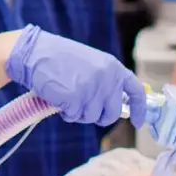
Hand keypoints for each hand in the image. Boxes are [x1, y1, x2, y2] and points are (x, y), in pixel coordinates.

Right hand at [4, 25, 145, 127]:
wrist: (36, 53)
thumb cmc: (60, 58)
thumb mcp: (91, 64)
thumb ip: (105, 81)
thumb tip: (114, 106)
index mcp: (113, 67)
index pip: (135, 91)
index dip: (139, 109)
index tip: (137, 122)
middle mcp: (106, 79)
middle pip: (112, 113)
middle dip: (99, 117)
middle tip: (83, 109)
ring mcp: (92, 89)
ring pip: (92, 117)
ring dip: (78, 113)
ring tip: (67, 96)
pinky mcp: (76, 99)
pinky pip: (74, 116)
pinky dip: (65, 112)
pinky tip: (58, 97)